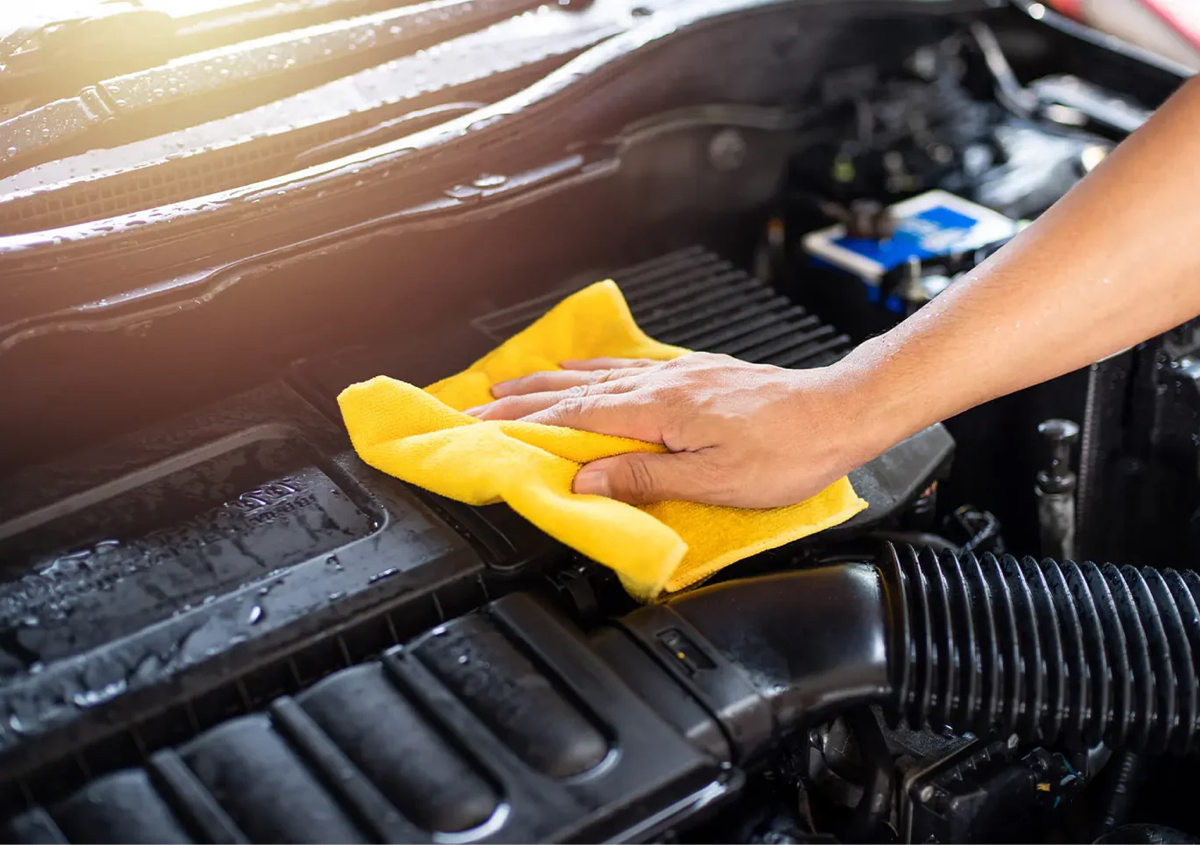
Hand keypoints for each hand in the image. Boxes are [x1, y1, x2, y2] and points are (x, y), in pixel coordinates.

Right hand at [465, 352, 876, 506]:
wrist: (836, 412)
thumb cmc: (784, 453)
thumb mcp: (712, 480)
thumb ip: (644, 476)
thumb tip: (585, 478)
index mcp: (657, 410)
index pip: (573, 417)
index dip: (523, 423)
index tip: (482, 426)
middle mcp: (661, 384)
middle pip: (575, 389)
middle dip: (522, 397)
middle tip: (478, 403)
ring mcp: (678, 375)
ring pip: (598, 374)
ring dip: (550, 380)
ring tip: (513, 381)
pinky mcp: (696, 375)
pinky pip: (627, 368)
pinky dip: (593, 369)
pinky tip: (587, 369)